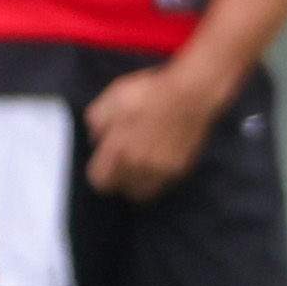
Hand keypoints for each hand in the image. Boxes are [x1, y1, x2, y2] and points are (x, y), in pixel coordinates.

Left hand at [83, 64, 220, 201]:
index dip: (98, 172)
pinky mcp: (178, 169)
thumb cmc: (152, 94)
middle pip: (119, 188)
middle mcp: (139, 165)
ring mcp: (160, 170)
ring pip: (139, 192)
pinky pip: (160, 184)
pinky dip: (154, 178)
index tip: (102, 163)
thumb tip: (95, 137)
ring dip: (134, 182)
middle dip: (115, 178)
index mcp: (118, 149)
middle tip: (118, 164)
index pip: (99, 180)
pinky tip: (153, 163)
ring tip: (135, 167)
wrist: (192, 94)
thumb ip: (96, 121)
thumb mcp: (113, 98)